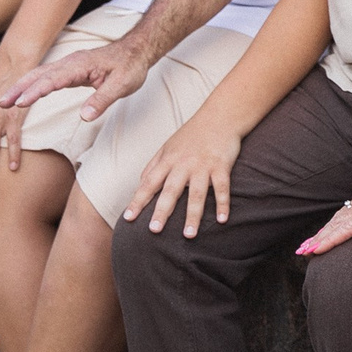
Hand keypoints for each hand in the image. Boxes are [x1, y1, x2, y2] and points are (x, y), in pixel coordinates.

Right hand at [0, 37, 149, 121]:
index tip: (20, 103)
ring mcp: (68, 65)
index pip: (53, 79)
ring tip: (5, 101)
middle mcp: (70, 63)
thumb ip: (103, 100)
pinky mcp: (69, 71)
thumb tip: (84, 117)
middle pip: (38, 75)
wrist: (136, 51)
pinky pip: (46, 77)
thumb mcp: (122, 85)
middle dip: (18, 88)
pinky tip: (24, 94)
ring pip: (39, 75)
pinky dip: (32, 85)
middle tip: (1, 103)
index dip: (36, 91)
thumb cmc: (130, 67)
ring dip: (21, 86)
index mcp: (80, 65)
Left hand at [125, 116, 243, 237]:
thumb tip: (140, 184)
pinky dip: (223, 204)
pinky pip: (222, 187)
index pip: (149, 183)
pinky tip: (222, 220)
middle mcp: (183, 164)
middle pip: (171, 190)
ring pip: (197, 193)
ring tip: (189, 235)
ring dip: (193, 215)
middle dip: (162, 211)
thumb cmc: (192, 133)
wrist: (220, 115)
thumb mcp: (168, 146)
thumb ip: (153, 165)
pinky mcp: (222, 165)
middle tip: (154, 230)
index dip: (138, 201)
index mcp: (168, 160)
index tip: (128, 219)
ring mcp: (203, 165)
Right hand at [299, 142, 351, 266]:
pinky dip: (335, 220)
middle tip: (300, 252)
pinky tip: (329, 228)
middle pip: (338, 222)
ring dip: (324, 229)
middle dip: (319, 238)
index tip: (312, 251)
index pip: (348, 229)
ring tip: (308, 243)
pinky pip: (348, 207)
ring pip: (341, 214)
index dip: (329, 241)